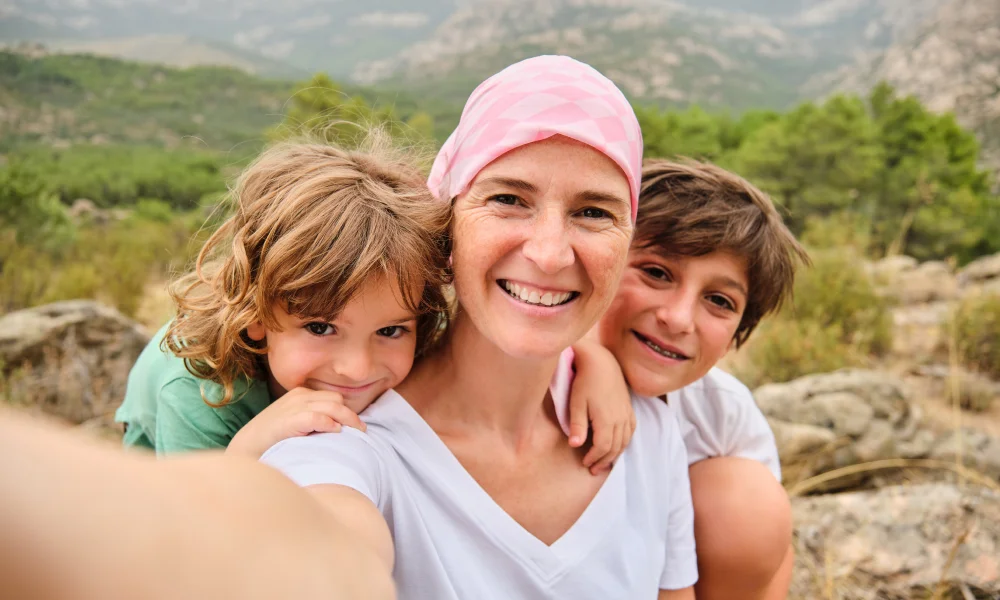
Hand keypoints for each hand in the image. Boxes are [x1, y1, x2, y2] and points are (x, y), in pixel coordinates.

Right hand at [226, 387, 365, 458]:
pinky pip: (317, 417)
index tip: (356, 426)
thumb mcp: (294, 422)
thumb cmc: (272, 439)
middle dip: (351, 414)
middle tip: (361, 431)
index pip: (332, 397)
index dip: (346, 410)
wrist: (246, 448)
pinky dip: (329, 423)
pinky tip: (336, 432)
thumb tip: (339, 427)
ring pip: (332, 406)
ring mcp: (294, 406)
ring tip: (357, 433)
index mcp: (300, 395)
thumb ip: (313, 420)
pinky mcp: (290, 420)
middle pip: (336, 399)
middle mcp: (299, 396)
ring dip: (348, 419)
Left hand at [568, 340, 635, 474]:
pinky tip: (618, 444)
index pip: (602, 447)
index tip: (585, 463)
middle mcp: (620, 419)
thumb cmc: (585, 381)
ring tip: (605, 462)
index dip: (594, 458)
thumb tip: (575, 445)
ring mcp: (626, 413)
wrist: (601, 362)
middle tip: (594, 469)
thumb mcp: (576, 403)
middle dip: (604, 460)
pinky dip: (625, 441)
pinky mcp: (629, 408)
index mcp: (606, 420)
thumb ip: (577, 425)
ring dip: (615, 454)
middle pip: (615, 447)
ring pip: (625, 441)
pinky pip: (631, 430)